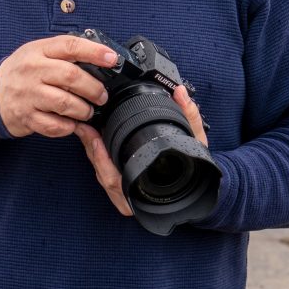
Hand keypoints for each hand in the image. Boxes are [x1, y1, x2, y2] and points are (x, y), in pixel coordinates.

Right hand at [0, 34, 117, 138]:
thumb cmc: (22, 72)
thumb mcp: (37, 53)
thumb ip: (63, 53)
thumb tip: (99, 56)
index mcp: (38, 51)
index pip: (70, 46)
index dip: (94, 52)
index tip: (112, 59)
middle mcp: (32, 70)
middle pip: (71, 76)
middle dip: (93, 88)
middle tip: (101, 96)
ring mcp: (28, 94)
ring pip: (65, 103)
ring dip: (83, 110)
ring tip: (87, 111)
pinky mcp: (27, 116)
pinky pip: (55, 125)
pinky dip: (68, 127)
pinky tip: (71, 123)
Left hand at [74, 84, 208, 216]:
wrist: (202, 186)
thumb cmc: (198, 165)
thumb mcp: (197, 141)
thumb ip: (190, 116)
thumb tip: (179, 92)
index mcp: (151, 189)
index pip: (118, 182)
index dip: (103, 163)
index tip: (95, 140)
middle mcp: (138, 197)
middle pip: (106, 179)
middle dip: (93, 154)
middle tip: (85, 129)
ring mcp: (130, 196)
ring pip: (103, 179)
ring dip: (92, 155)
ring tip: (86, 131)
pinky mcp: (125, 190)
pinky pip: (106, 178)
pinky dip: (98, 160)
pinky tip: (91, 141)